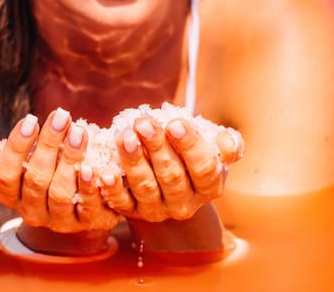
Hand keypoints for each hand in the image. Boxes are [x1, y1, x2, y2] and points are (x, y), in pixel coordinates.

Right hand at [0, 108, 119, 232]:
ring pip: (59, 192)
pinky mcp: (87, 223)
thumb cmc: (49, 176)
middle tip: (61, 117)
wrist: (85, 209)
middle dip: (48, 145)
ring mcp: (59, 221)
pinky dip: (87, 186)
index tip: (31, 119)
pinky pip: (86, 207)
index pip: (6, 173)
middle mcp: (32, 212)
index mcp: (13, 196)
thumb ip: (2, 155)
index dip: (16, 147)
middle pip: (35, 179)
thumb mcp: (25, 166)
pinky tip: (91, 166)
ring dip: (69, 160)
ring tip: (79, 133)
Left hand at [99, 117, 242, 221]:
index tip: (174, 123)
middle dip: (157, 147)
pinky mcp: (132, 212)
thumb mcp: (213, 149)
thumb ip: (225, 144)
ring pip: (145, 187)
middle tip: (143, 123)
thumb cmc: (191, 155)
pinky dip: (112, 189)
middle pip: (171, 176)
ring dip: (134, 161)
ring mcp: (157, 210)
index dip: (189, 145)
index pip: (203, 168)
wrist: (167, 178)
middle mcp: (184, 204)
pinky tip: (104, 173)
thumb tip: (229, 143)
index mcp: (209, 188)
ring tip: (125, 136)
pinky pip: (121, 203)